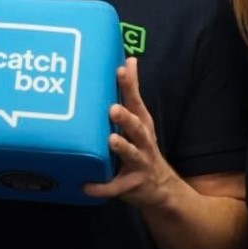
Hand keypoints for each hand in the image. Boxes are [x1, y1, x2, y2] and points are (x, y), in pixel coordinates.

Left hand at [83, 57, 181, 207]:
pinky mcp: (131, 185)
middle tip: (113, 109)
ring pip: (131, 154)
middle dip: (126, 118)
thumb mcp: (141, 118)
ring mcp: (139, 164)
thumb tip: (129, 59)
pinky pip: (114, 187)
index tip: (120, 70)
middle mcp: (143, 142)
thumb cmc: (143, 147)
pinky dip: (100, 187)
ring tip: (111, 141)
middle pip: (136, 127)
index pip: (136, 101)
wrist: (162, 189)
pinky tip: (85, 185)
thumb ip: (133, 92)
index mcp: (142, 124)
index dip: (129, 86)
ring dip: (121, 147)